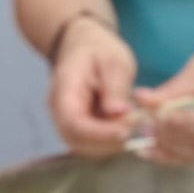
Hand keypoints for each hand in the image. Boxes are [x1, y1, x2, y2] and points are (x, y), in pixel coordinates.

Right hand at [48, 15, 137, 154]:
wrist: (84, 46)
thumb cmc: (99, 50)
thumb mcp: (114, 61)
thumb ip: (115, 87)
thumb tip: (118, 113)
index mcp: (64, 91)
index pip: (73, 123)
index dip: (100, 134)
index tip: (126, 130)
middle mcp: (59, 111)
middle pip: (77, 140)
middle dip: (108, 141)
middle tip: (134, 125)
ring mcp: (67, 121)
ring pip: (85, 147)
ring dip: (110, 143)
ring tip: (131, 123)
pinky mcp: (79, 127)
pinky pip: (92, 143)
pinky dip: (110, 141)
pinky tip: (125, 125)